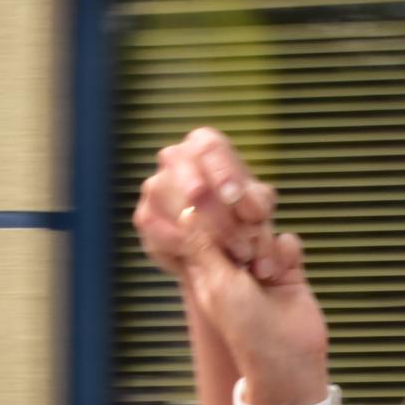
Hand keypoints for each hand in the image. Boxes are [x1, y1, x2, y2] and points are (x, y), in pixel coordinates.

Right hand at [134, 127, 287, 281]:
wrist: (225, 244)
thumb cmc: (245, 215)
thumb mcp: (260, 208)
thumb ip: (258, 206)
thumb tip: (250, 211)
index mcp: (206, 145)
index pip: (209, 147)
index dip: (221, 172)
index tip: (234, 198)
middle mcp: (175, 158)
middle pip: (183, 174)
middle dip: (212, 211)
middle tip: (237, 240)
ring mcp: (155, 186)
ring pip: (167, 202)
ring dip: (200, 234)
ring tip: (232, 257)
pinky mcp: (145, 216)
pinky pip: (156, 230)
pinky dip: (182, 248)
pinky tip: (206, 260)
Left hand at [180, 212, 328, 404]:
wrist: (288, 358)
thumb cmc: (246, 328)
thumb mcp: (216, 283)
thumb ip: (203, 244)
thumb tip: (185, 211)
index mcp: (204, 266)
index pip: (200, 225)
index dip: (210, 217)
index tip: (220, 228)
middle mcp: (231, 262)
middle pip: (234, 219)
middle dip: (243, 232)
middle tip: (245, 257)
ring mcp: (259, 264)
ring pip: (262, 227)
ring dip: (265, 246)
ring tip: (265, 275)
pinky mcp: (287, 268)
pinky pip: (287, 240)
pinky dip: (286, 253)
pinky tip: (283, 273)